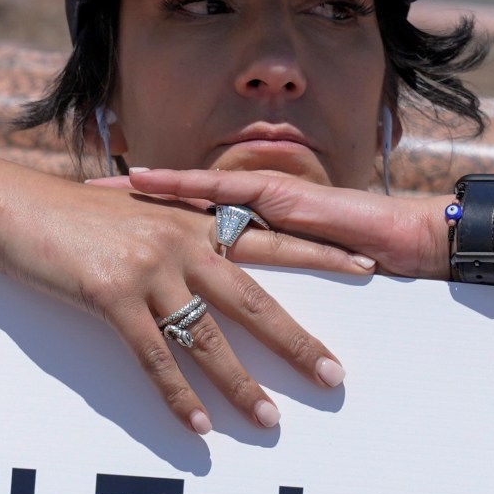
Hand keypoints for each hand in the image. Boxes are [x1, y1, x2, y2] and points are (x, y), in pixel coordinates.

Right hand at [0, 174, 358, 434]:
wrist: (16, 206)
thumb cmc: (75, 217)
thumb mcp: (138, 215)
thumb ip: (178, 232)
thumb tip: (211, 252)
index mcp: (194, 221)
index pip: (272, 239)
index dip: (321, 255)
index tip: (367, 269)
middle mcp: (181, 242)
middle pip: (255, 301)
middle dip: (297, 342)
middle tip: (334, 377)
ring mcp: (148, 270)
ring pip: (208, 338)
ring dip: (240, 385)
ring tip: (270, 421)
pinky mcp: (112, 296)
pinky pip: (155, 357)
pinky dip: (178, 395)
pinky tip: (199, 427)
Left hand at [109, 168, 450, 279]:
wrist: (405, 242)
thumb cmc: (360, 260)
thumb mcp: (300, 278)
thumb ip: (264, 286)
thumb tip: (229, 314)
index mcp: (257, 223)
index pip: (195, 214)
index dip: (153, 210)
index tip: (110, 208)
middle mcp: (254, 207)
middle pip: (181, 199)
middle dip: (134, 195)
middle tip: (88, 189)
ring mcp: (263, 199)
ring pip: (190, 189)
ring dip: (146, 189)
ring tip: (103, 186)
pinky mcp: (276, 197)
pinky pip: (218, 189)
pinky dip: (180, 183)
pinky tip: (144, 178)